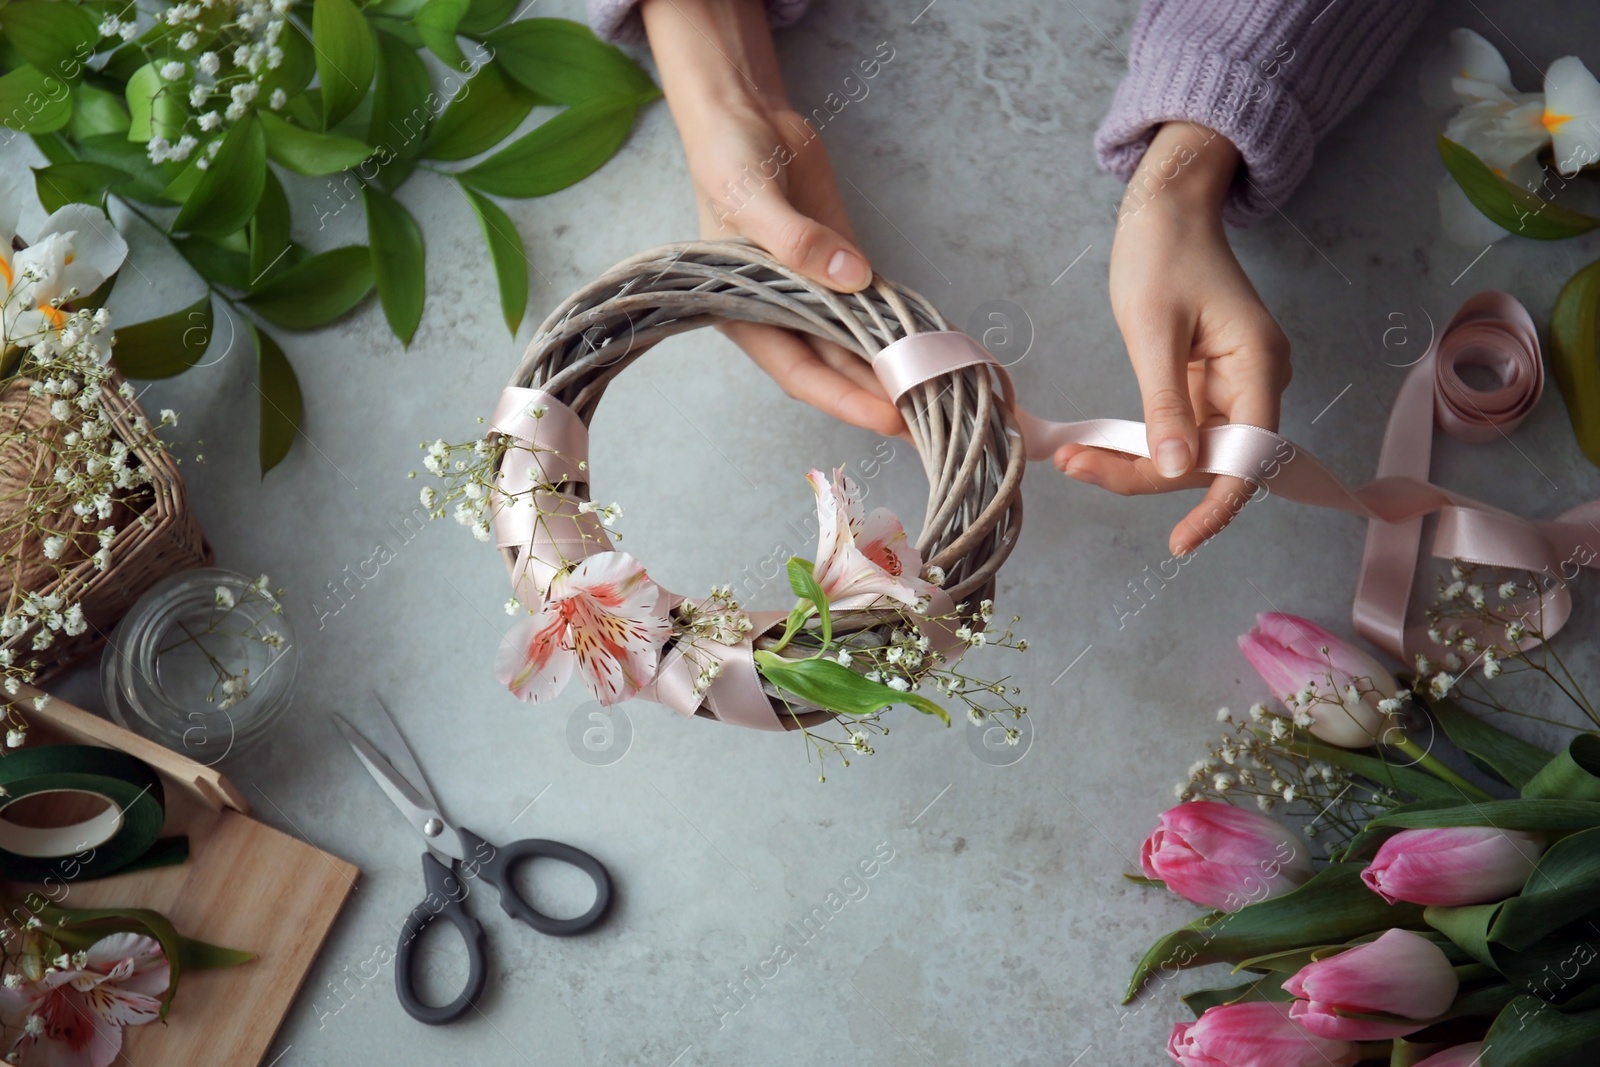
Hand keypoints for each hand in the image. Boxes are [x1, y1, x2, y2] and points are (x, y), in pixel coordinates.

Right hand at [639, 0, 904, 436]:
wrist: (746, 118)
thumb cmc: (727, 163)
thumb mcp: (751, 200)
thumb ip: (795, 242)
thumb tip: (851, 279)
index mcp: (748, 317)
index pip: (802, 373)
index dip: (846, 400)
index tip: (890, 416)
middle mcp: (784, 319)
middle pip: (839, 373)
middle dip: (883, 398)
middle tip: (934, 424)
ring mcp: (817, 297)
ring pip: (861, 350)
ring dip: (898, 373)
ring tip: (944, 397)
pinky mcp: (844, 270)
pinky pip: (877, 312)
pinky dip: (904, 332)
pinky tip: (937, 350)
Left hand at [1057, 122, 1290, 556]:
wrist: (1166, 206)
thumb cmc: (1161, 252)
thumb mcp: (1154, 329)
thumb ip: (1165, 404)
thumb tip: (1176, 469)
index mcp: (1259, 365)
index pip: (1249, 457)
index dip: (1216, 506)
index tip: (1181, 541)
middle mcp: (1258, 381)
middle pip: (1213, 460)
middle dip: (1146, 475)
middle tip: (1076, 467)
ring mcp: (1234, 384)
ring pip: (1193, 451)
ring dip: (1137, 463)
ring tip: (1074, 458)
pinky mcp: (1208, 383)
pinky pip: (1182, 430)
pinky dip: (1142, 442)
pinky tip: (1099, 446)